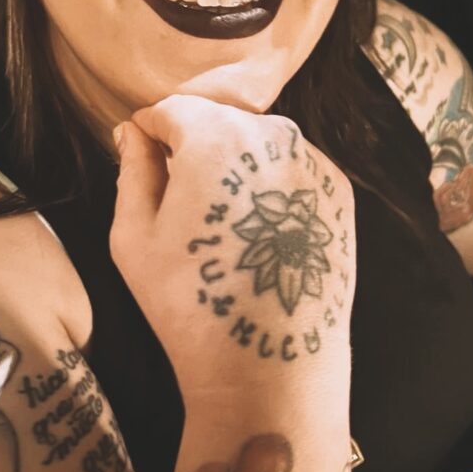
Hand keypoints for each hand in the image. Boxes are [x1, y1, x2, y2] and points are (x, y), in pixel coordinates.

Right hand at [109, 96, 355, 400]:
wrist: (272, 363)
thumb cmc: (188, 303)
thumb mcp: (135, 236)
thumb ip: (133, 170)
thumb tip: (132, 131)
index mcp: (216, 136)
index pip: (172, 108)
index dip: (149, 131)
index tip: (141, 159)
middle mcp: (273, 133)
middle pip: (218, 121)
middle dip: (193, 147)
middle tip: (180, 202)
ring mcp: (313, 161)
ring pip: (258, 143)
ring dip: (234, 165)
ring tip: (223, 225)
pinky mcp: (339, 191)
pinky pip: (291, 170)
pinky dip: (270, 186)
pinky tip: (260, 236)